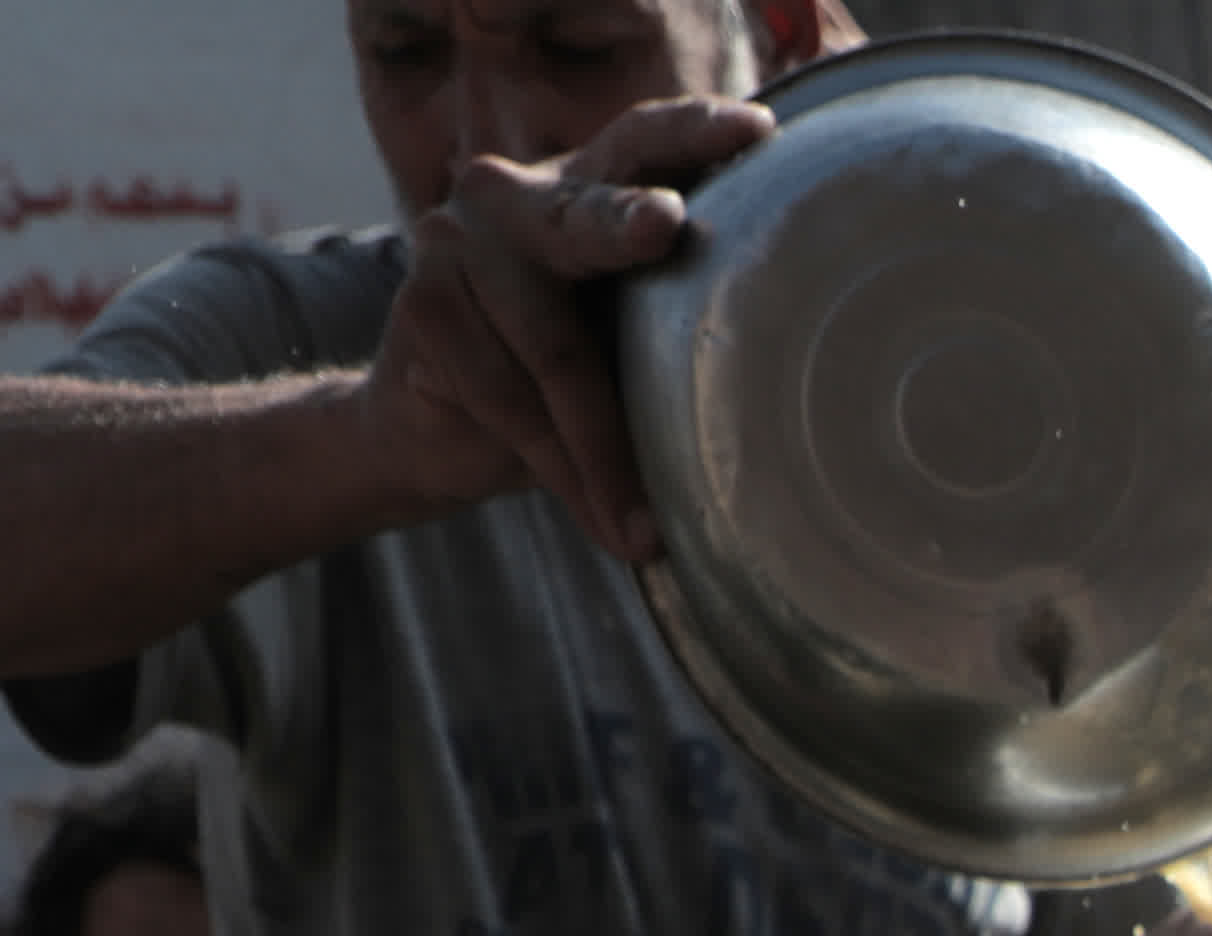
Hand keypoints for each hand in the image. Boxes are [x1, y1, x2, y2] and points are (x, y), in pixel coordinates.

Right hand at [366, 95, 769, 559]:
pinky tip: (609, 525)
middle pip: (584, 218)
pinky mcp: (426, 303)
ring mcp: (460, 240)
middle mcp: (518, 194)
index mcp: (585, 185)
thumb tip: (784, 383)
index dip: (695, 134)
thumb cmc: (556, 381)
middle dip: (626, 225)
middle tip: (663, 227)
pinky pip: (514, 402)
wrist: (429, 428)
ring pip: (558, 354)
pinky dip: (568, 473)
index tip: (758, 130)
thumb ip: (666, 323)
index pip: (642, 144)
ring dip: (609, 457)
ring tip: (647, 529)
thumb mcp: (620, 343)